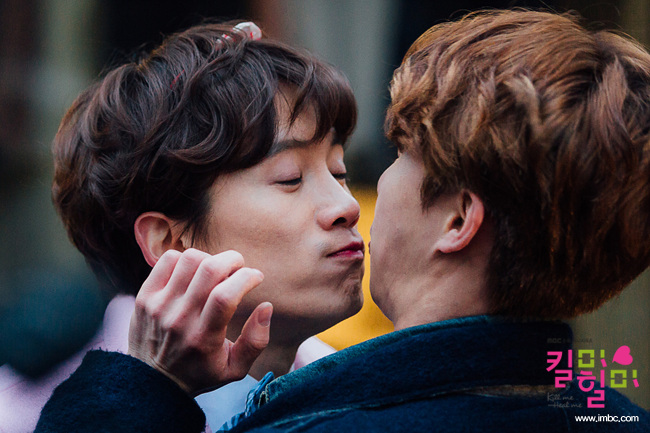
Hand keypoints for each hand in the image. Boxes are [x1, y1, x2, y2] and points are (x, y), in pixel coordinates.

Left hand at [128, 248, 271, 395]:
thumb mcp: (234, 369)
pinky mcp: (145, 295)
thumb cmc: (199, 373)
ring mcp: (159, 305)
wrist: (152, 382)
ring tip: (216, 272)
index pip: (225, 296)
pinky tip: (194, 273)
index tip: (257, 277)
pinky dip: (186, 260)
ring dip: (210, 259)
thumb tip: (266, 307)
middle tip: (239, 268)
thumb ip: (255, 342)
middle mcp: (179, 318)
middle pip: (209, 269)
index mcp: (203, 337)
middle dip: (233, 260)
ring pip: (190, 259)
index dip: (247, 278)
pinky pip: (168, 260)